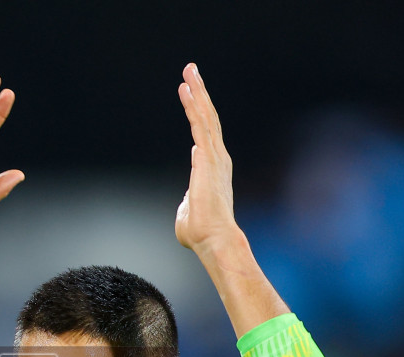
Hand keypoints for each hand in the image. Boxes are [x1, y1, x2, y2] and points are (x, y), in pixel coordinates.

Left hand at [175, 63, 238, 253]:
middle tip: (191, 71)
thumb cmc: (200, 232)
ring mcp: (214, 156)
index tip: (191, 99)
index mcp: (212, 169)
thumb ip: (187, 202)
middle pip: (208, 118)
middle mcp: (217, 158)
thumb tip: (188, 199)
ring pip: (205, 116)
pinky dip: (193, 105)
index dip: (199, 115)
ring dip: (197, 92)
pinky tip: (187, 89)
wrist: (213, 239)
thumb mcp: (188, 213)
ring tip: (189, 70)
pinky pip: (200, 124)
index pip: (205, 135)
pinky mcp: (207, 157)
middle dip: (200, 93)